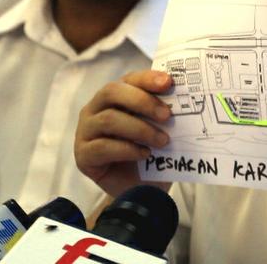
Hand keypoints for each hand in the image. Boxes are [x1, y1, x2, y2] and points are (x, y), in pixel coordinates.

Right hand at [74, 70, 173, 197]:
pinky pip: (102, 146)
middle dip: (142, 101)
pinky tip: (145, 154)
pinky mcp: (83, 155)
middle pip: (112, 91)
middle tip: (166, 116)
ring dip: (140, 129)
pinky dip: (128, 149)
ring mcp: (85, 131)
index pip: (129, 78)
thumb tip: (183, 99)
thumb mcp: (161, 128)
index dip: (148, 78)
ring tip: (162, 141)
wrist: (141, 187)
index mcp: (116, 95)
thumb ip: (164, 112)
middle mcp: (96, 108)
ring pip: (108, 119)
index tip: (169, 83)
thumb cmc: (152, 150)